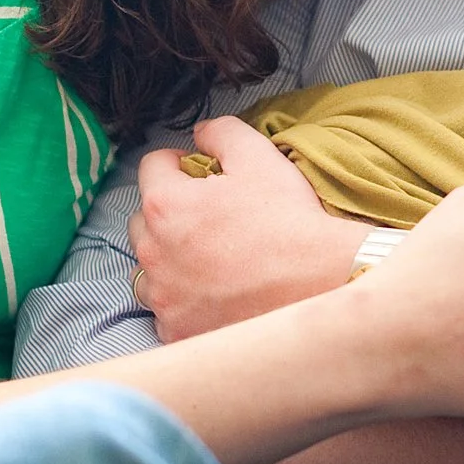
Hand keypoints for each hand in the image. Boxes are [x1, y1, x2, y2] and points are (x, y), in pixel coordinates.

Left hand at [133, 117, 362, 341]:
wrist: (320, 284)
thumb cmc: (288, 220)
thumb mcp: (259, 156)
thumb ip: (221, 132)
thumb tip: (201, 133)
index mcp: (166, 205)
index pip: (151, 167)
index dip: (177, 162)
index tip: (198, 171)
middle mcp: (154, 253)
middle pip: (143, 220)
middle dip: (168, 212)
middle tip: (207, 216)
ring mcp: (165, 298)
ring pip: (148, 270)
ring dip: (168, 260)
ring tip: (206, 259)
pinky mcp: (180, 331)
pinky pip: (167, 313)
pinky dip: (183, 303)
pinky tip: (213, 296)